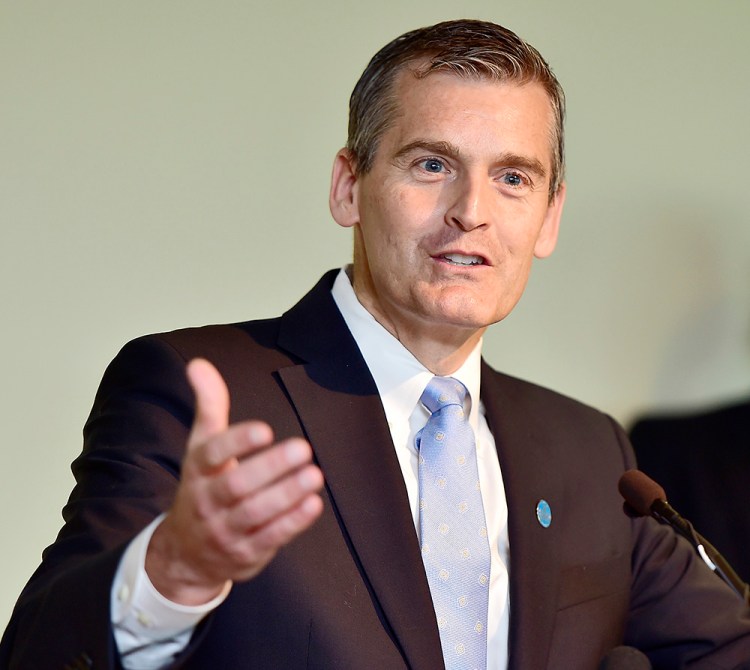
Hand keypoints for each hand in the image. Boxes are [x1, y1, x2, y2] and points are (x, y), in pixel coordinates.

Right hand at [145, 358, 323, 604]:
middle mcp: (207, 500)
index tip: (264, 429)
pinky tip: (314, 503)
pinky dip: (292, 523)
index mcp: (197, 469)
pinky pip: (269, 538)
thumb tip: (199, 363)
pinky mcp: (245, 553)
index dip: (237, 441)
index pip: (212, 453)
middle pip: (237, 485)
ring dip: (286, 495)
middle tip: (303, 448)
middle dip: (271, 467)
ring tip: (315, 474)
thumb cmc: (203, 486)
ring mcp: (224, 530)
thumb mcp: (200, 446)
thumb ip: (209, 405)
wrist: (184, 553)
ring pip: (255, 513)